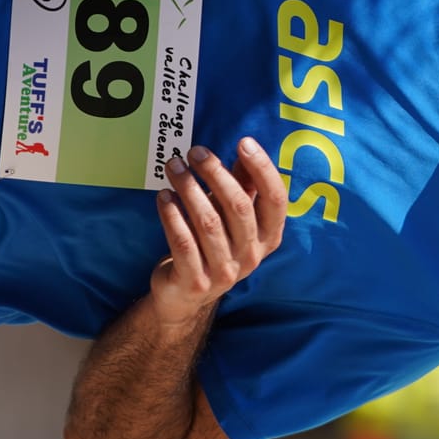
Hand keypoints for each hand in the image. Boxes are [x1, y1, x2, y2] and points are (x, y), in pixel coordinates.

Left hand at [149, 138, 287, 325]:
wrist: (185, 295)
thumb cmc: (212, 245)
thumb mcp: (231, 217)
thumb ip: (243, 186)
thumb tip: (247, 148)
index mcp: (268, 237)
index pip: (275, 200)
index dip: (263, 169)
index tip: (245, 142)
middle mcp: (251, 256)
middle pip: (238, 207)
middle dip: (215, 173)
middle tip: (194, 152)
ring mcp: (224, 272)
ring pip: (208, 222)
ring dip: (189, 189)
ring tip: (174, 166)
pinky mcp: (196, 282)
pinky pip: (183, 242)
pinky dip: (172, 216)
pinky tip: (163, 196)